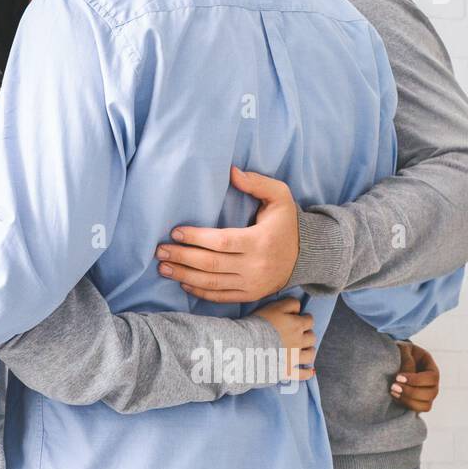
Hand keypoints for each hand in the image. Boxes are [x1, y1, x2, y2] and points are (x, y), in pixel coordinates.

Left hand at [156, 166, 298, 301]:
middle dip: (182, 257)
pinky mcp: (250, 295)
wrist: (308, 256)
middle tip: (159, 250)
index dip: (196, 238)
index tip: (175, 232)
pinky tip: (183, 283)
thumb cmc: (287, 223)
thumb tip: (232, 171)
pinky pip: (221, 297)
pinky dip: (200, 292)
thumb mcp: (280, 196)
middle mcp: (255, 266)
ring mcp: (252, 284)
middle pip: (211, 264)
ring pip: (212, 283)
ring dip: (184, 275)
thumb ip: (257, 182)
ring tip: (163, 267)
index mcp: (260, 241)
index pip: (221, 242)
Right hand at [251, 297, 314, 381]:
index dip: (304, 318)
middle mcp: (299, 341)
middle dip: (307, 334)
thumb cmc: (259, 323)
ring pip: (310, 354)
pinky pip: (303, 374)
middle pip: (311, 337)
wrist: (248, 344)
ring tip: (303, 350)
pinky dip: (307, 373)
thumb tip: (298, 308)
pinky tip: (308, 371)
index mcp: (297, 325)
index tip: (298, 319)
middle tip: (298, 334)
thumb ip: (290, 304)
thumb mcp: (274, 306)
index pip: (309, 320)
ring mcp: (294, 357)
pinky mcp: (287, 370)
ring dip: (309, 351)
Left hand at [393, 341, 439, 412]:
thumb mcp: (403, 349)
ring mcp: (426, 395)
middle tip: (393, 386)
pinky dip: (405, 406)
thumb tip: (406, 374)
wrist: (392, 360)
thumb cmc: (399, 352)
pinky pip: (417, 411)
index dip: (416, 380)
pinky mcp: (417, 402)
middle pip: (431, 394)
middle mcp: (432, 384)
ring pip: (426, 405)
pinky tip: (394, 397)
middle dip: (411, 392)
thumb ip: (406, 359)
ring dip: (408, 401)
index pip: (432, 378)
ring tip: (392, 392)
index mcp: (431, 368)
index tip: (398, 377)